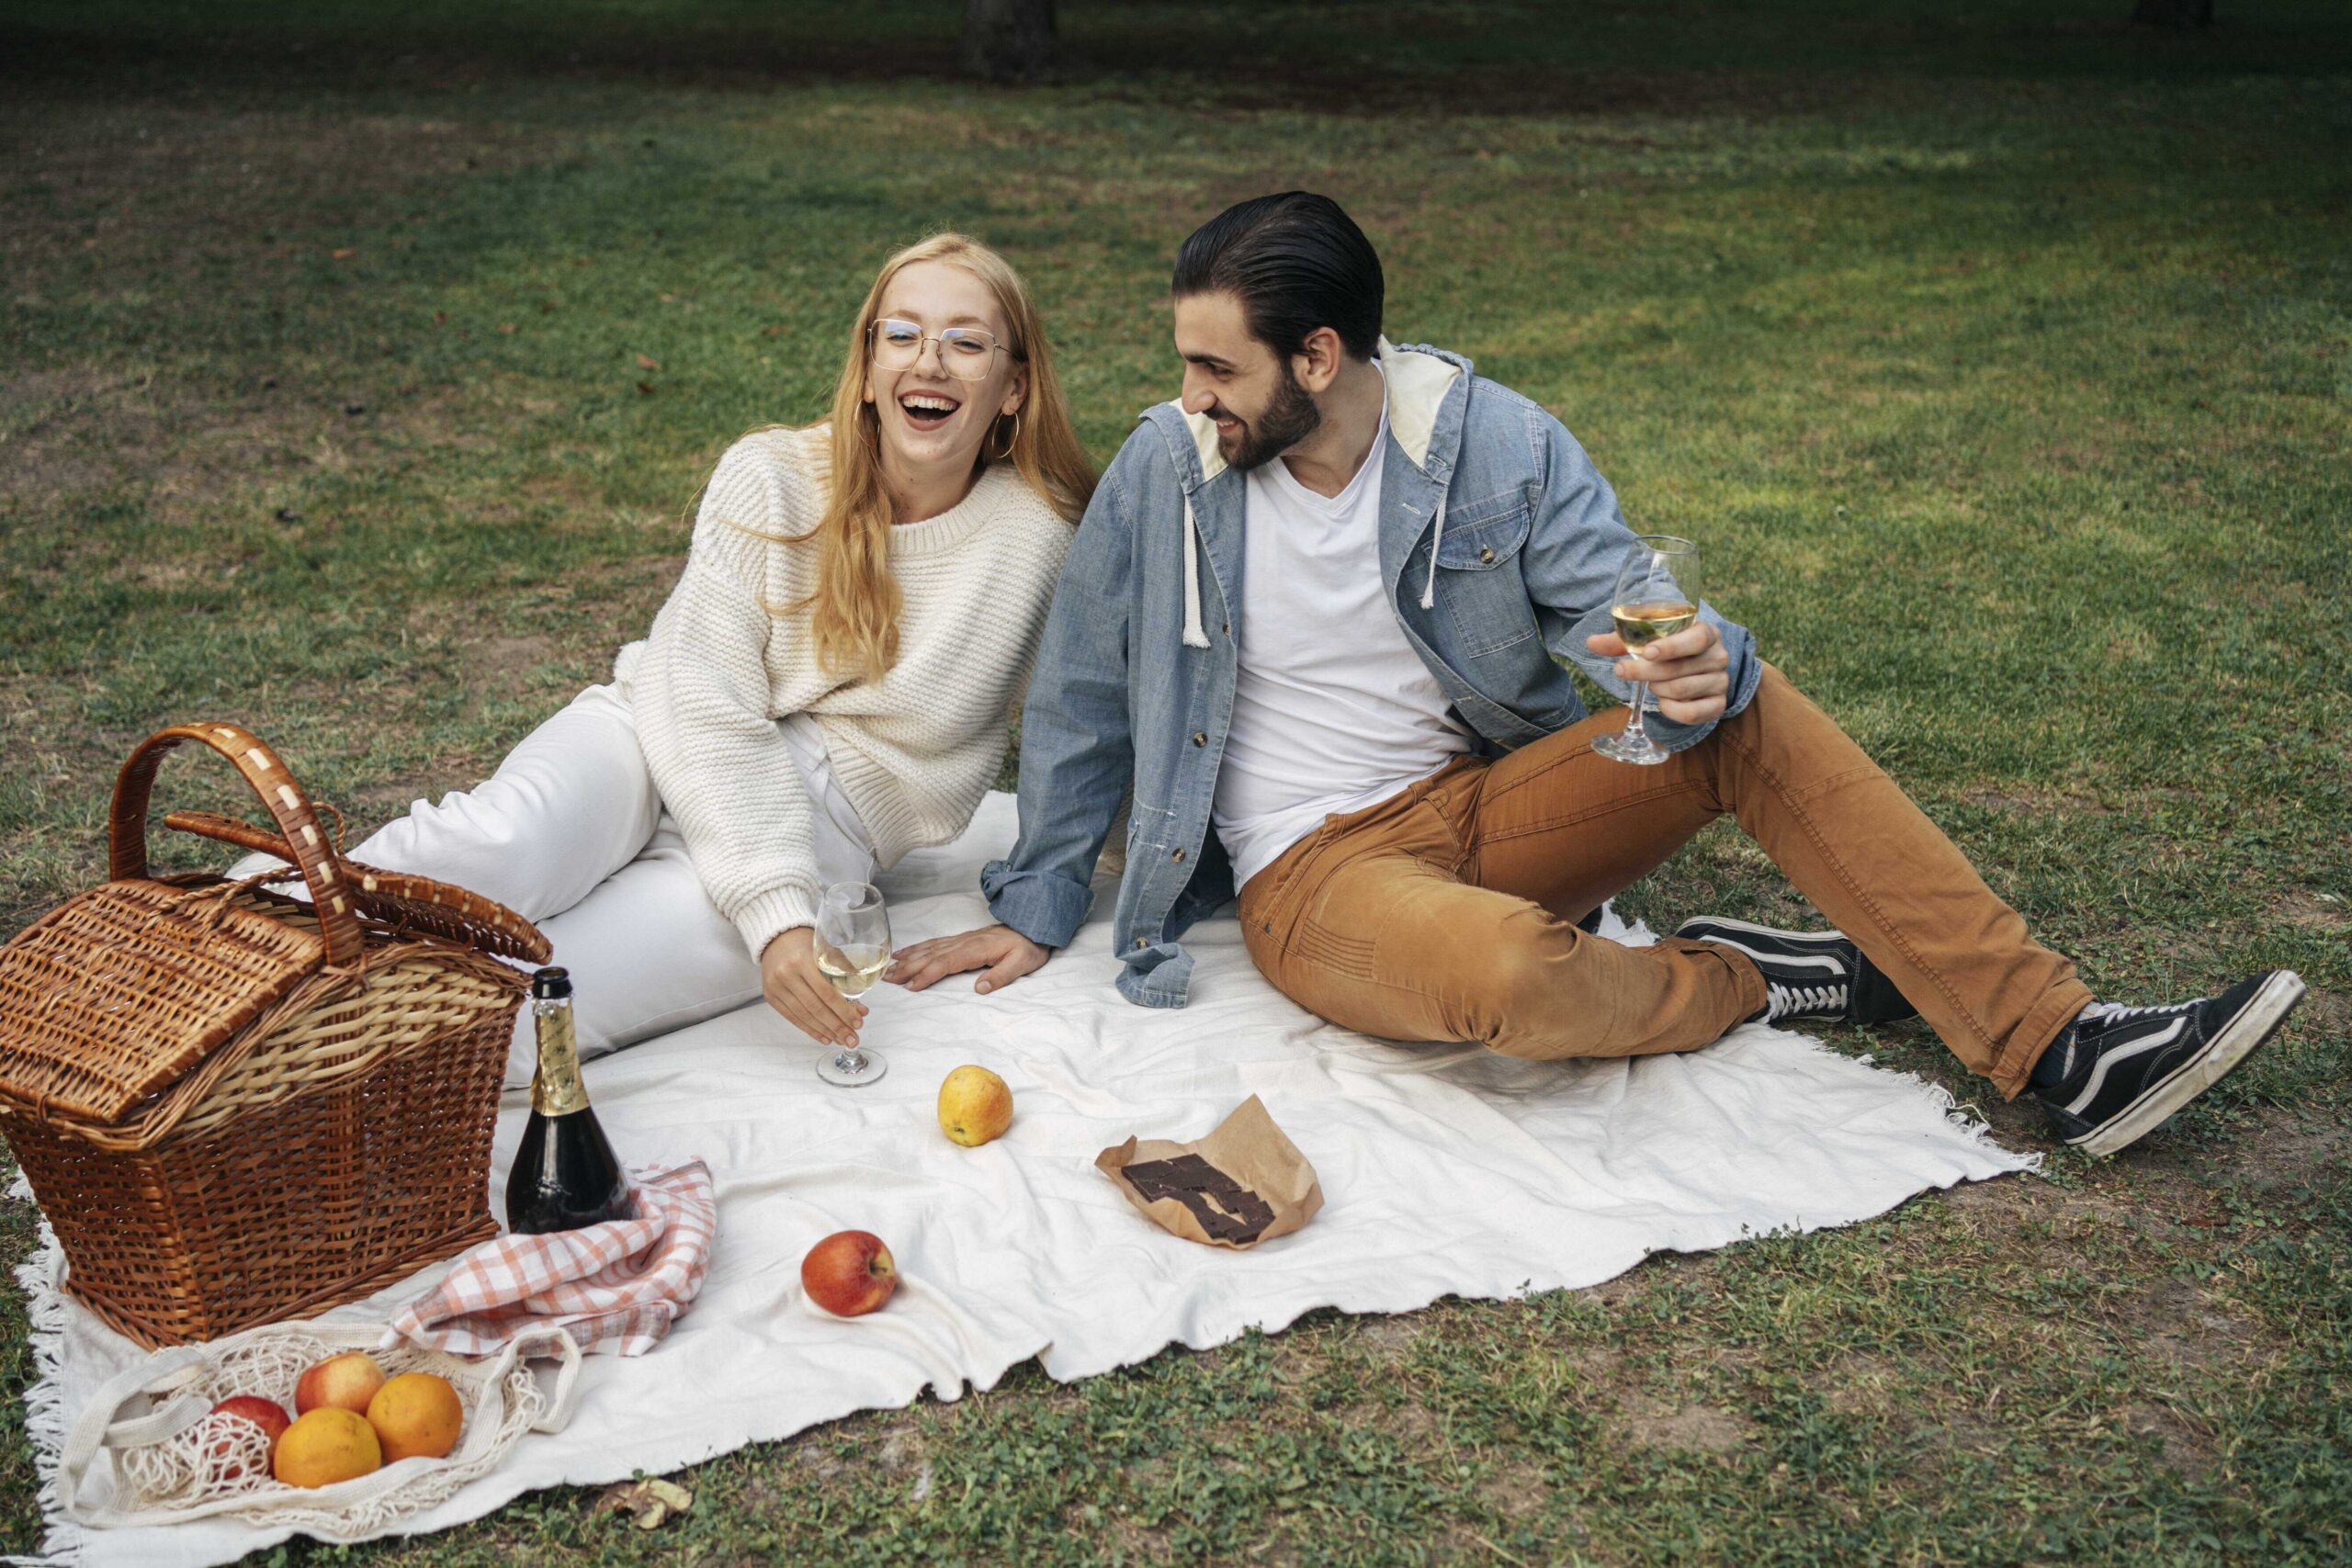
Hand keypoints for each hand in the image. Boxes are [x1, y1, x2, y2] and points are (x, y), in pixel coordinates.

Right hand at [760, 926, 866, 1047]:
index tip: (858, 1022)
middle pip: (815, 1008)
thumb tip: (861, 1007)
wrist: (776, 938)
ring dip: (825, 1031)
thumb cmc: (805, 945)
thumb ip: (844, 975)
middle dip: (837, 1026)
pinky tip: (824, 1037)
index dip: (843, 1010)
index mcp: (802, 960)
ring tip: (841, 1040)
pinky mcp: (770, 996)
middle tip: (852, 1038)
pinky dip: (810, 1029)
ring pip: (804, 1016)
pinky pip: (792, 1018)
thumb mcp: (826, 952)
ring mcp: (776, 987)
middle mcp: (786, 974)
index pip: (826, 992)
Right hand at [889, 924, 1050, 995]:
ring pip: (929, 949)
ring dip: (908, 958)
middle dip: (908, 967)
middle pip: (931, 956)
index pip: (946, 963)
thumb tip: (980, 988)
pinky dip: (917, 948)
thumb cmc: (1028, 947)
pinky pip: (934, 943)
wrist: (1034, 927)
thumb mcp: (1022, 963)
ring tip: (889, 968)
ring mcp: (961, 939)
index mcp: (976, 949)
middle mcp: (964, 942)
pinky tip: (904, 953)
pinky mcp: (961, 939)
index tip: (911, 985)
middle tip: (888, 979)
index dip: (927, 974)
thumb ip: (1001, 976)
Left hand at [1584, 620, 1729, 726]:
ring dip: (1656, 689)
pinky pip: (1692, 713)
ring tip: (1650, 684)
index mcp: (1706, 633)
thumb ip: (1621, 640)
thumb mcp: (1648, 639)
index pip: (1696, 638)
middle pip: (1679, 668)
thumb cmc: (1668, 649)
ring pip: (1681, 690)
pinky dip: (1670, 710)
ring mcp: (1721, 682)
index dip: (1671, 646)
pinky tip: (1662, 701)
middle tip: (1622, 671)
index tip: (1645, 652)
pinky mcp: (1718, 705)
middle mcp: (1719, 656)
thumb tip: (1591, 643)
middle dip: (1644, 672)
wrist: (1694, 666)